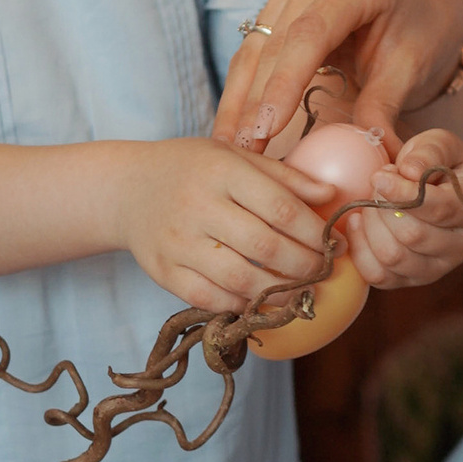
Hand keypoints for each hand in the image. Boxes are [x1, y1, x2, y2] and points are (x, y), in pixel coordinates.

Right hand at [112, 139, 338, 312]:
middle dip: (304, 266)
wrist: (126, 189)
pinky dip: (241, 305)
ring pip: (240, 280)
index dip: (315, 232)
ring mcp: (177, 242)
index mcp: (222, 171)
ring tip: (299, 292)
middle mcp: (197, 206)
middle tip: (322, 271)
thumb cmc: (192, 169)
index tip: (336, 244)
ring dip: (278, 292)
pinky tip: (260, 299)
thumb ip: (284, 176)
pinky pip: (210, 299)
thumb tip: (331, 196)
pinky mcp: (163, 271)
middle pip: (265, 247)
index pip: (281, 208)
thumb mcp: (235, 156)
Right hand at [212, 0, 462, 151]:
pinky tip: (233, 124)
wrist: (422, 1)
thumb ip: (384, 105)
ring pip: (256, 48)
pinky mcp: (279, 3)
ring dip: (239, 99)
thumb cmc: (423, 29)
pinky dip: (243, 88)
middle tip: (244, 151)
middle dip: (256, 102)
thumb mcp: (413, 67)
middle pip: (276, 43)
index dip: (284, 83)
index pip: (311, 34)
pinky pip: (254, 50)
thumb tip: (373, 153)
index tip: (267, 128)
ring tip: (230, 145)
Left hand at [345, 127, 462, 289]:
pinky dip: (360, 248)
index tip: (378, 176)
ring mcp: (437, 268)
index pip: (440, 209)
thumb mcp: (441, 144)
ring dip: (371, 226)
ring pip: (393, 257)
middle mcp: (462, 245)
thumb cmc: (437, 165)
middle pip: (413, 236)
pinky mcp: (411, 281)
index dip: (404, 194)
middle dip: (384, 207)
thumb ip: (430, 150)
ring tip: (369, 202)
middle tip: (376, 185)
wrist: (434, 191)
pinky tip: (360, 222)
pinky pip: (378, 275)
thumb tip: (409, 171)